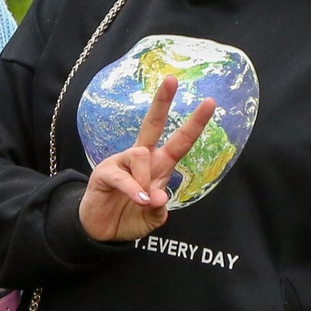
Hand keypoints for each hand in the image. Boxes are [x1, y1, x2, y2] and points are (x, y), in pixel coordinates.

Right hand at [78, 78, 218, 242]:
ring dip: (146, 179)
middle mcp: (141, 158)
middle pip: (153, 123)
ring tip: (143, 201)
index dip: (194, 123)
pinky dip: (134, 190)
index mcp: (159, 166)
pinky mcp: (104, 172)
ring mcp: (121, 162)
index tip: (210, 102)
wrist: (101, 232)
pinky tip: (140, 200)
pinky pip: (123, 175)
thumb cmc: (129, 218)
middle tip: (172, 79)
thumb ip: (159, 209)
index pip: (180, 141)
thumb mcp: (152, 218)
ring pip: (141, 154)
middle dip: (162, 101)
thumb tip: (159, 197)